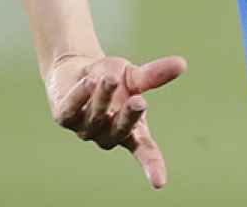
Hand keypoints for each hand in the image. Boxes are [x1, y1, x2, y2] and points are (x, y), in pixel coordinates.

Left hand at [46, 53, 187, 188]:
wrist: (76, 69)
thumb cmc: (111, 78)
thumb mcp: (134, 76)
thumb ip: (154, 75)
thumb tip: (182, 63)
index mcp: (131, 129)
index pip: (145, 151)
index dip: (152, 165)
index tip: (159, 182)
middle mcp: (108, 133)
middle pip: (120, 131)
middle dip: (129, 117)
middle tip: (139, 101)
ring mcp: (85, 128)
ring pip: (96, 118)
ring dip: (104, 97)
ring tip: (110, 78)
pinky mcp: (64, 117)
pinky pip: (71, 110)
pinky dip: (80, 96)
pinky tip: (89, 81)